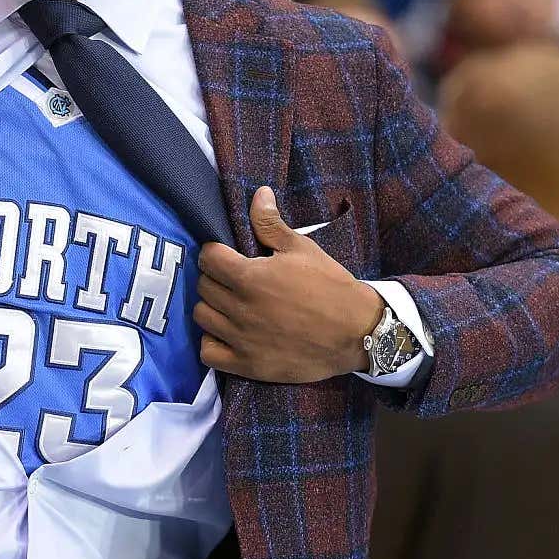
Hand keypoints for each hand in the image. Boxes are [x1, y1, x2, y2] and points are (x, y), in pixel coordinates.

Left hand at [194, 187, 385, 382]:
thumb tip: (258, 194)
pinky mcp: (246, 364)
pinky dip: (211, 342)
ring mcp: (241, 338)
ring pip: (201, 317)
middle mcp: (240, 308)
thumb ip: (271, 224)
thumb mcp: (302, 249)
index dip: (215, 252)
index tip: (227, 255)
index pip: (208, 257)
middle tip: (232, 279)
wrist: (356, 332)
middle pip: (203, 286)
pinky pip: (207, 353)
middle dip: (214, 278)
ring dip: (212, 307)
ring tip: (230, 304)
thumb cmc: (330, 286)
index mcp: (250, 276)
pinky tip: (227, 333)